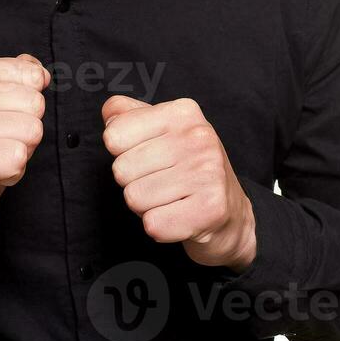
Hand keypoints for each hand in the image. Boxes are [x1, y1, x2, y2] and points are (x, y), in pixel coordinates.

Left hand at [101, 95, 256, 271]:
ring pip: (134, 198)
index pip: (114, 135)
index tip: (149, 158)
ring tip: (172, 199)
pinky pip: (153, 224)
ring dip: (147, 207)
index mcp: (183, 113)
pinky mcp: (211, 207)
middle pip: (121, 170)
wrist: (230, 213)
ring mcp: (208, 171)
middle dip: (134, 183)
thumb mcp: (162, 132)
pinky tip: (180, 216)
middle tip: (162, 183)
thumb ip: (129, 116)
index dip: (123, 154)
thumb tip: (109, 113)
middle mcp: (199, 137)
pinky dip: (161, 228)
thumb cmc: (188, 169)